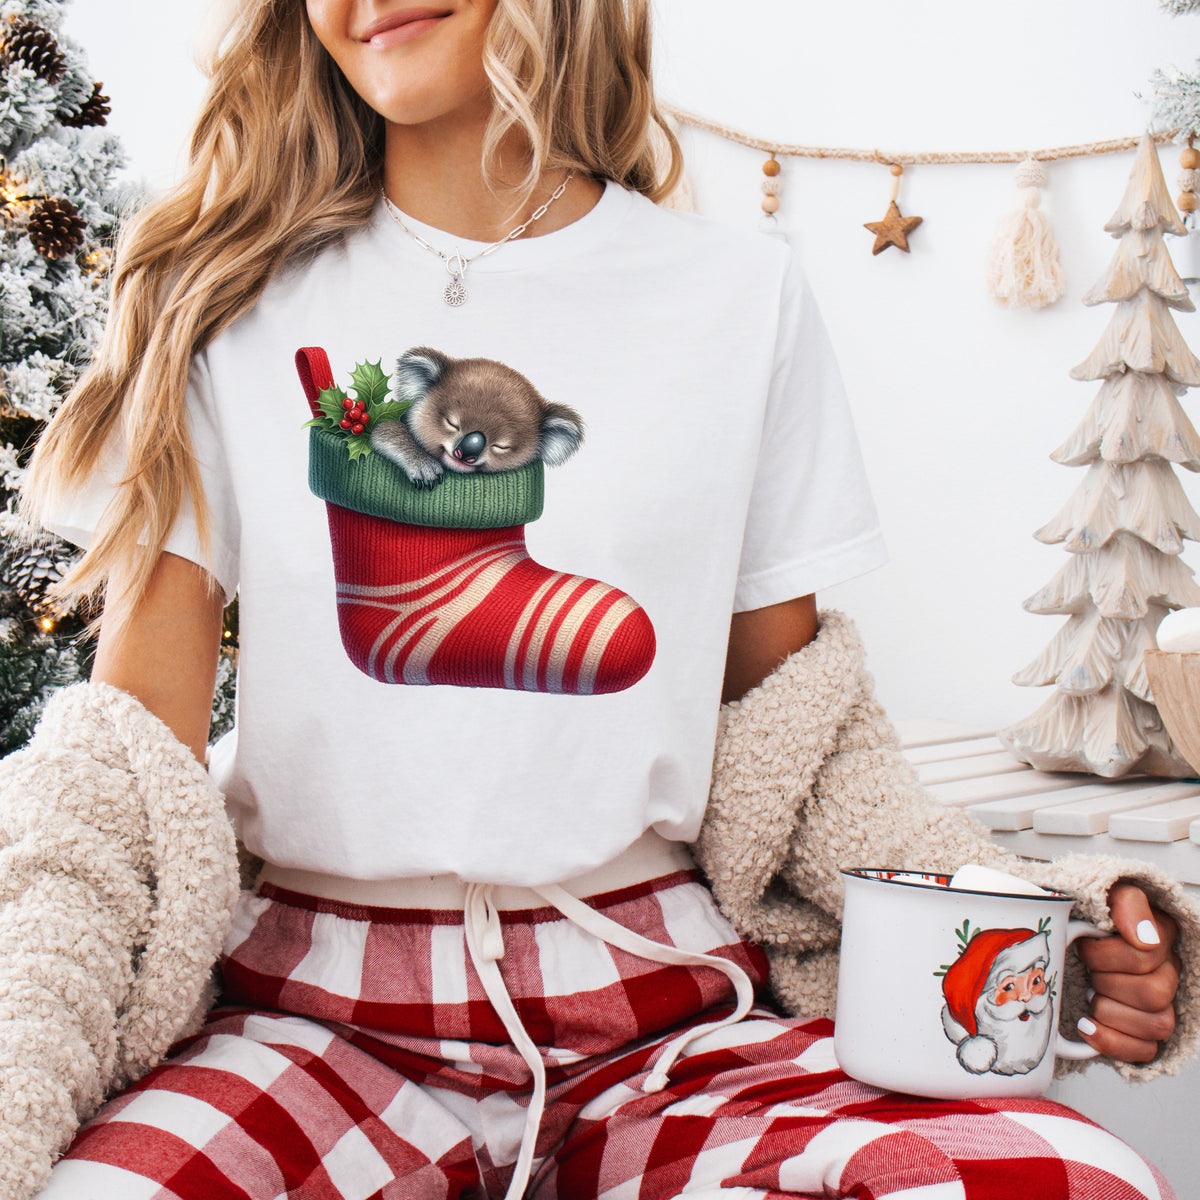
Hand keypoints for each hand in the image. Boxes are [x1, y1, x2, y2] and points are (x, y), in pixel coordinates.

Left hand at [1074, 881, 1180, 1062]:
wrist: (1071, 939)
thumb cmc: (1089, 916)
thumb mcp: (1106, 894)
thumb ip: (1127, 903)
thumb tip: (1143, 937)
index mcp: (1160, 936)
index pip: (1146, 955)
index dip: (1105, 954)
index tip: (1084, 944)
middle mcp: (1167, 973)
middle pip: (1154, 993)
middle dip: (1106, 981)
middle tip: (1086, 970)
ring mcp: (1159, 1006)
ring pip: (1157, 1025)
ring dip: (1110, 1011)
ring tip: (1088, 994)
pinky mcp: (1142, 1034)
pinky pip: (1145, 1051)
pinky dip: (1112, 1042)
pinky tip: (1087, 1025)